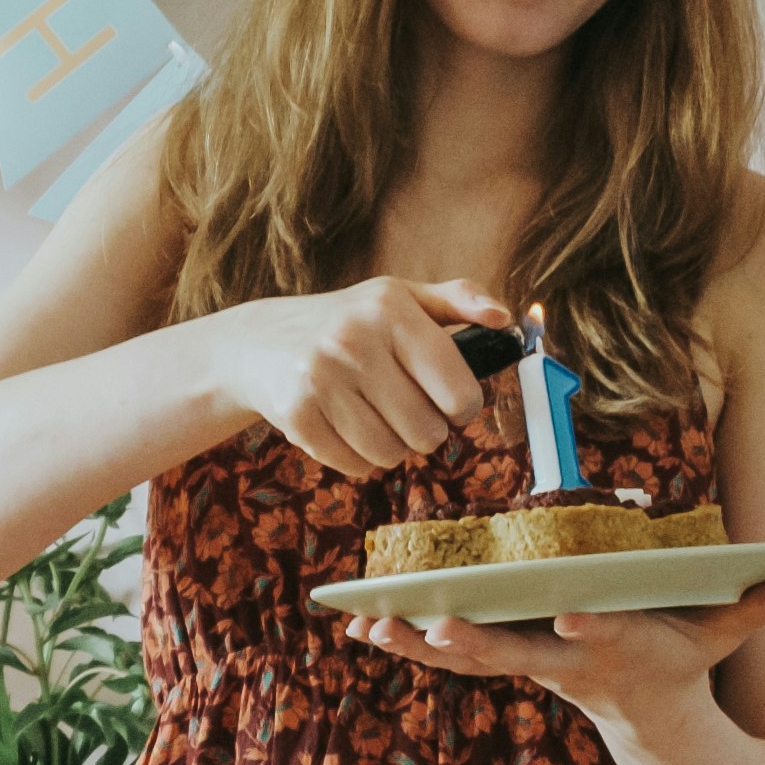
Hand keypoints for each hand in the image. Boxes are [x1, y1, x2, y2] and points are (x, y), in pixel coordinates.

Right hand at [207, 276, 512, 478]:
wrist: (260, 342)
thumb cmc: (349, 321)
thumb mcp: (400, 297)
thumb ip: (458, 299)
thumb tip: (504, 317)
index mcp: (391, 309)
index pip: (458, 391)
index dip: (463, 406)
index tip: (449, 399)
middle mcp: (354, 342)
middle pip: (428, 433)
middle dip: (425, 429)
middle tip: (405, 409)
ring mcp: (322, 380)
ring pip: (392, 455)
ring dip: (392, 446)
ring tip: (374, 416)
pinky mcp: (297, 416)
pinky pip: (356, 467)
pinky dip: (359, 458)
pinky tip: (344, 426)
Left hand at [353, 571, 764, 731]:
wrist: (649, 722)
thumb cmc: (682, 662)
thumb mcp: (722, 637)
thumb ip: (756, 605)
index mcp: (616, 649)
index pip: (600, 636)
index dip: (588, 628)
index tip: (569, 617)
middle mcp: (564, 661)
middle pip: (513, 654)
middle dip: (474, 642)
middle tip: (433, 625)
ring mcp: (527, 666)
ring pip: (464, 658)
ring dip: (414, 643)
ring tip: (368, 625)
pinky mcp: (503, 662)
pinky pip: (445, 654)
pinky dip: (403, 640)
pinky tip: (360, 625)